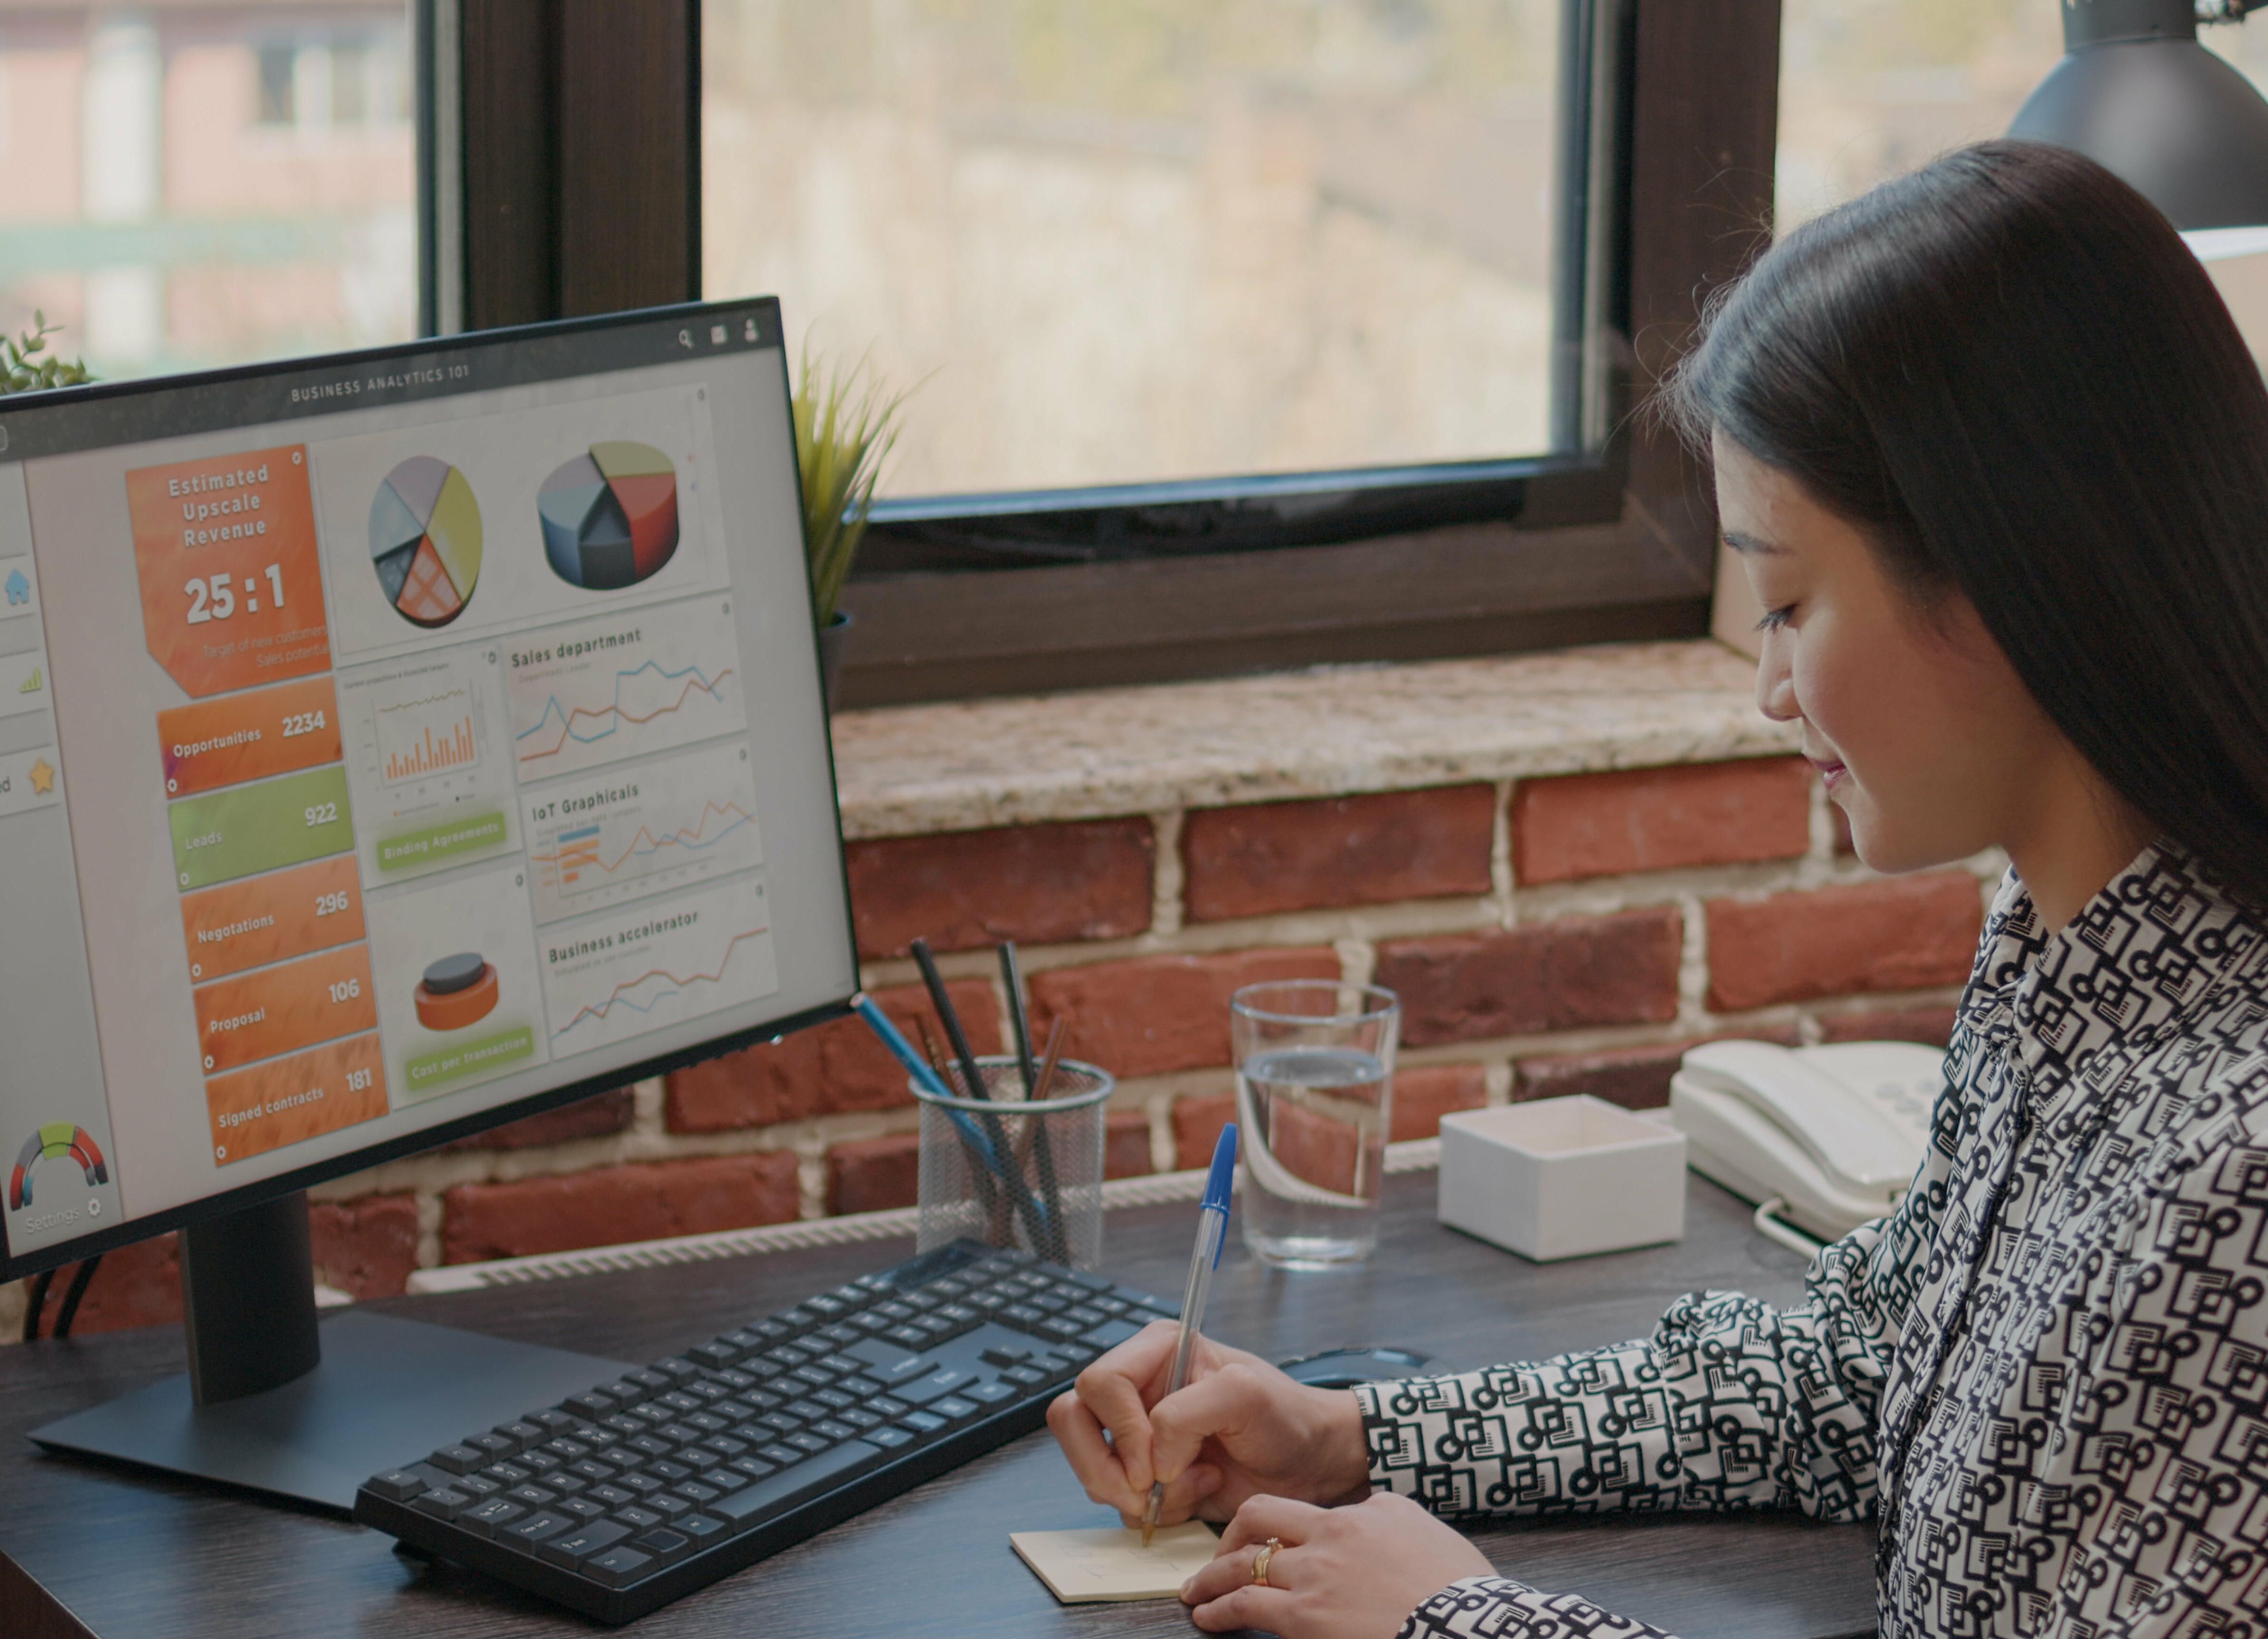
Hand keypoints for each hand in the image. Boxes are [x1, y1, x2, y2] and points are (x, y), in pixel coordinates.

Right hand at [1045, 1319, 1368, 1525]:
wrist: (1309, 1463)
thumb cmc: (1286, 1416)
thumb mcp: (1246, 1395)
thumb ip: (1188, 1413)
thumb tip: (1151, 1458)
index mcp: (1155, 1351)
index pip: (1100, 1383)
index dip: (1124, 1428)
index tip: (1158, 1461)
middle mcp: (1137, 1387)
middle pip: (1072, 1419)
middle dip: (1107, 1466)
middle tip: (1150, 1489)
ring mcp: (1136, 1432)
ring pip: (1089, 1465)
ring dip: (1137, 1492)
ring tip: (1194, 1483)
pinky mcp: (1143, 1472)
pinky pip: (1115, 1498)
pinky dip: (1154, 1509)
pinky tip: (1198, 1490)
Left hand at [1181, 1492, 1495, 1638]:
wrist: (1468, 1625)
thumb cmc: (1459, 1590)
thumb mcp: (1427, 1535)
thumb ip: (1389, 1522)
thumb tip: (1368, 1523)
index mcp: (1366, 1510)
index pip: (1309, 1508)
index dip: (1282, 1526)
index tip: (1269, 1541)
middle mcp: (1334, 1532)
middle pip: (1262, 1516)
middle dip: (1231, 1536)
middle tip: (1216, 1555)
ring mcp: (1316, 1573)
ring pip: (1244, 1562)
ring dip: (1213, 1577)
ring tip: (1196, 1591)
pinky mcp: (1304, 1616)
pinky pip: (1246, 1605)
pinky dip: (1219, 1610)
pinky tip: (1208, 1617)